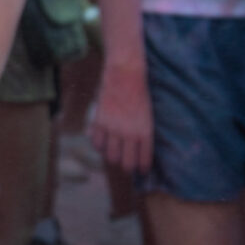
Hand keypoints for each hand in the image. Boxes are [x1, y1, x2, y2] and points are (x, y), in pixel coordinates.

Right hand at [89, 59, 154, 175]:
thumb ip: (141, 133)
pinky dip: (100, 146)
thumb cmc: (140, 94)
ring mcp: (112, 128)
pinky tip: (104, 143)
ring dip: (113, 158)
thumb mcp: (147, 116)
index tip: (142, 170)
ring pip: (110, 156)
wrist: (126, 75)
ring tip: (116, 154)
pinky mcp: (99, 122)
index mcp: (145, 132)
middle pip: (126, 163)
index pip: (143, 160)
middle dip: (128, 167)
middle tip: (128, 165)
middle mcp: (129, 134)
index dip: (142, 168)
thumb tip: (136, 149)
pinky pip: (96, 143)